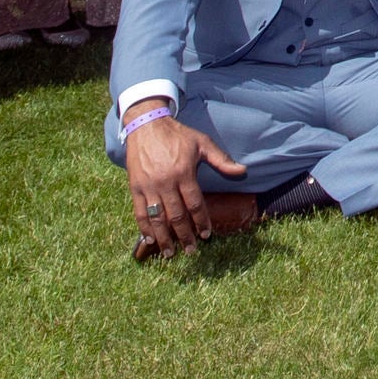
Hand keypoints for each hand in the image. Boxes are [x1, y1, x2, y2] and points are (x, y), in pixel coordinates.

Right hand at [123, 108, 249, 254]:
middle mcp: (165, 182)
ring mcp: (148, 186)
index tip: (207, 235)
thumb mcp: (202, 143)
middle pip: (176, 215)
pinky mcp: (135, 187)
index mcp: (184, 172)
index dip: (201, 221)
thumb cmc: (177, 135)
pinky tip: (150, 240)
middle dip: (185, 236)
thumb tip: (243, 170)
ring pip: (157, 218)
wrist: (146, 125)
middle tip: (192, 250)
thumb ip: (221, 159)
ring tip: (171, 253)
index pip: (195, 204)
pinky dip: (144, 228)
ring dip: (164, 238)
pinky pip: (139, 213)